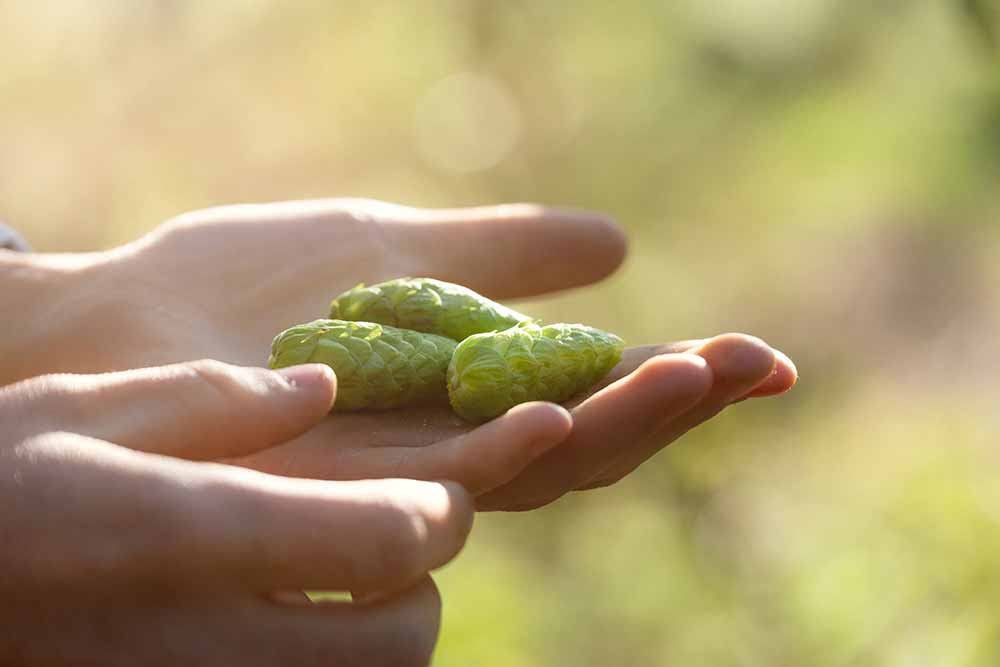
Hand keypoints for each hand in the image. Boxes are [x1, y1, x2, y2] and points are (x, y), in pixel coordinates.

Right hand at [0, 360, 471, 664]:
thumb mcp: (79, 412)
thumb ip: (214, 399)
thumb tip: (321, 389)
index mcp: (189, 535)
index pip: (387, 542)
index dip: (440, 514)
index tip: (436, 489)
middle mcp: (202, 642)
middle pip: (403, 637)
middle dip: (418, 582)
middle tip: (381, 535)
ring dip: (377, 636)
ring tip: (326, 583)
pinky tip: (275, 626)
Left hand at [3, 199, 796, 508]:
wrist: (125, 322)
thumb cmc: (247, 288)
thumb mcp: (396, 249)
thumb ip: (500, 253)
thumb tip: (618, 243)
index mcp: (471, 388)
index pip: (596, 393)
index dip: (677, 379)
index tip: (757, 354)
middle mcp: (451, 446)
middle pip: (586, 442)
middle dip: (674, 405)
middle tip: (757, 364)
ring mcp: (400, 478)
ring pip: (531, 471)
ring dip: (618, 425)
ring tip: (698, 372)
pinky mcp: (341, 495)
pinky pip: (434, 485)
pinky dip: (502, 453)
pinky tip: (554, 412)